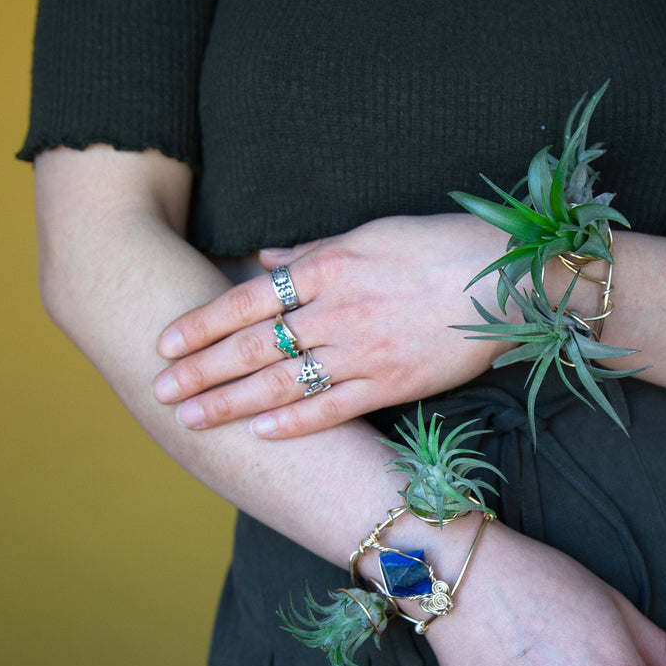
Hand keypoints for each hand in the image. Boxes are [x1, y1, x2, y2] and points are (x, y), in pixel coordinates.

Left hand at [152, 214, 511, 436]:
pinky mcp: (393, 383)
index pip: (248, 299)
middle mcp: (337, 310)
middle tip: (160, 391)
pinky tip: (260, 432)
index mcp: (329, 266)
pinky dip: (294, 422)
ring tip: (192, 419)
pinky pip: (333, 407)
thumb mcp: (370, 232)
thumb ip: (313, 251)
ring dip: (232, 403)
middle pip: (254, 345)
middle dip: (201, 371)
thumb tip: (266, 261)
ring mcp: (363, 351)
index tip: (165, 343)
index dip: (202, 323)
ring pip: (283, 382)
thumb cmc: (440, 245)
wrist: (506, 279)